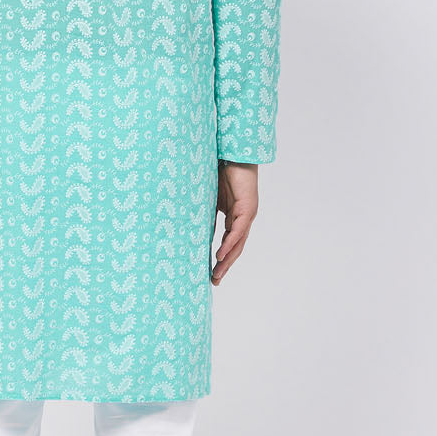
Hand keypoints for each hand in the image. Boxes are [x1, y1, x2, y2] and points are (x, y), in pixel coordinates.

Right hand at [212, 161, 258, 283]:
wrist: (232, 153)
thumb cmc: (220, 170)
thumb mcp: (207, 197)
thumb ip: (203, 213)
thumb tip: (188, 227)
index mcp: (233, 217)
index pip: (227, 243)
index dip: (220, 259)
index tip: (210, 273)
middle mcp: (242, 219)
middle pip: (234, 248)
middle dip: (224, 266)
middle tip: (214, 281)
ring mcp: (247, 215)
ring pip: (238, 243)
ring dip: (227, 260)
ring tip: (217, 274)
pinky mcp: (248, 209)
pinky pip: (238, 231)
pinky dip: (230, 244)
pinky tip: (221, 255)